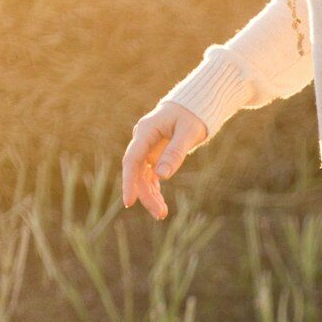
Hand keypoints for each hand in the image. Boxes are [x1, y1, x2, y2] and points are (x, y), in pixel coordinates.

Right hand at [121, 102, 208, 219]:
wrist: (193, 106)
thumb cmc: (192, 116)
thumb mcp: (188, 133)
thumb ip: (175, 153)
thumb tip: (161, 175)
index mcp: (145, 131)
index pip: (132, 160)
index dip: (129, 182)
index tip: (129, 202)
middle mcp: (142, 141)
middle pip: (137, 172)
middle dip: (145, 194)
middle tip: (160, 214)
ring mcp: (146, 149)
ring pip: (143, 176)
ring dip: (150, 195)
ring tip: (162, 214)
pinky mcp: (154, 155)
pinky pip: (150, 175)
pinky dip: (155, 190)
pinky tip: (160, 204)